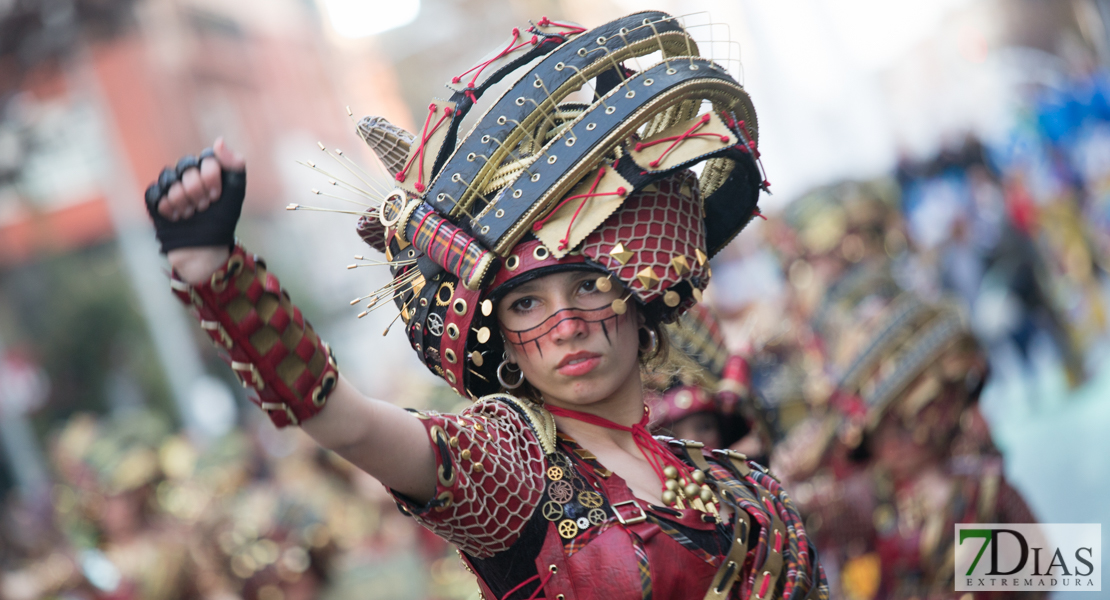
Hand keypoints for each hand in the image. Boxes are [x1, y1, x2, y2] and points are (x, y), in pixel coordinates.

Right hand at [145, 138, 245, 281]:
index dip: (210, 178)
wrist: (204, 248)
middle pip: (187, 167)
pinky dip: (168, 208)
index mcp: (207, 167)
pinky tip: (176, 217)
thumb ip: (235, 166)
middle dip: (197, 191)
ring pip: (170, 180)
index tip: (216, 196)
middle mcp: (187, 172)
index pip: (206, 158)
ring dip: (183, 201)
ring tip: (190, 214)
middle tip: (203, 206)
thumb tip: (219, 140)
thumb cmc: (222, 219)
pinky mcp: (155, 198)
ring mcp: (170, 184)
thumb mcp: (235, 193)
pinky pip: (155, 193)